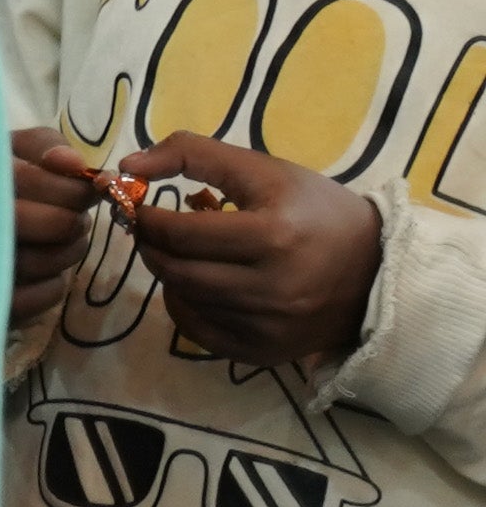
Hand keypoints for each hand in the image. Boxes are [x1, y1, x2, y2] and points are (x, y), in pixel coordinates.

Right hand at [8, 126, 104, 325]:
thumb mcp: (10, 149)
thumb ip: (44, 145)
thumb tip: (72, 164)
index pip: (34, 180)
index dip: (73, 187)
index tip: (79, 189)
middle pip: (57, 224)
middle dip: (74, 221)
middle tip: (67, 218)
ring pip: (53, 262)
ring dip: (66, 252)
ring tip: (51, 242)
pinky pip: (47, 294)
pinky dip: (52, 284)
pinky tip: (36, 272)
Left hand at [118, 133, 386, 372]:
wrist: (378, 270)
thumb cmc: (317, 212)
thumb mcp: (264, 170)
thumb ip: (193, 154)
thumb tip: (127, 164)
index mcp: (273, 237)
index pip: (179, 232)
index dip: (145, 217)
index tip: (136, 204)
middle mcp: (271, 289)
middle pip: (176, 269)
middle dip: (151, 244)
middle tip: (148, 227)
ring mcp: (268, 327)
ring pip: (184, 299)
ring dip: (167, 271)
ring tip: (176, 250)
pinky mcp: (265, 352)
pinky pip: (199, 332)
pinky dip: (184, 305)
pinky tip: (195, 283)